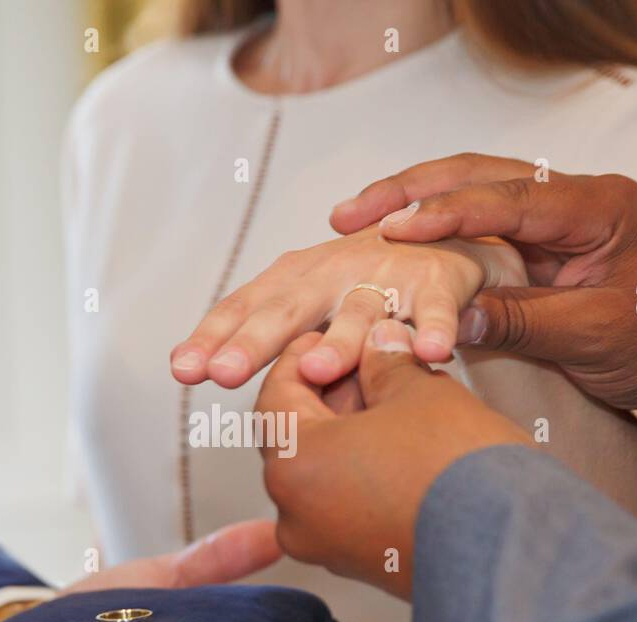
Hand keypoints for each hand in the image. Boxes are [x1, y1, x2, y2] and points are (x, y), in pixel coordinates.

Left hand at [170, 226, 525, 388]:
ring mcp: (386, 275)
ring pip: (358, 312)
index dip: (214, 335)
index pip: (246, 306)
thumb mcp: (314, 300)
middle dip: (254, 340)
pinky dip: (433, 328)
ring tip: (315, 370)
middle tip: (224, 372)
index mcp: (297, 277)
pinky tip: (429, 353)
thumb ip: (266, 334)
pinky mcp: (438, 281)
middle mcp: (334, 271)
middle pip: (289, 307)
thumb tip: (191, 363)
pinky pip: (435, 310)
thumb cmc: (372, 278)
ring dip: (338, 340)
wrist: (454, 234)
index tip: (183, 369)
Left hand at [257, 322, 532, 597]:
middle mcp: (295, 515)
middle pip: (297, 437)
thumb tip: (377, 342)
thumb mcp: (420, 392)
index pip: (275, 396)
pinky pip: (346, 506)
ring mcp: (326, 547)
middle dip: (331, 395)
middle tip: (372, 364)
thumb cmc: (460, 465)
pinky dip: (364, 471)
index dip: (303, 356)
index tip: (331, 336)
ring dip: (351, 432)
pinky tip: (408, 445)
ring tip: (399, 401)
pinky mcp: (360, 566)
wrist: (513, 550)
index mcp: (293, 466)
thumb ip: (386, 362)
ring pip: (324, 472)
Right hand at [331, 153, 636, 413]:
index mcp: (601, 207)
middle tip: (349, 213)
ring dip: (411, 199)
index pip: (511, 198)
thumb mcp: (590, 339)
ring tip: (352, 218)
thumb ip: (521, 324)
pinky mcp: (535, 234)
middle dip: (410, 189)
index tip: (394, 230)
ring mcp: (553, 210)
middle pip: (479, 172)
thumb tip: (446, 324)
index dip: (447, 212)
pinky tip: (387, 235)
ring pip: (470, 185)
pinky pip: (474, 216)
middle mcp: (575, 194)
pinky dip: (430, 223)